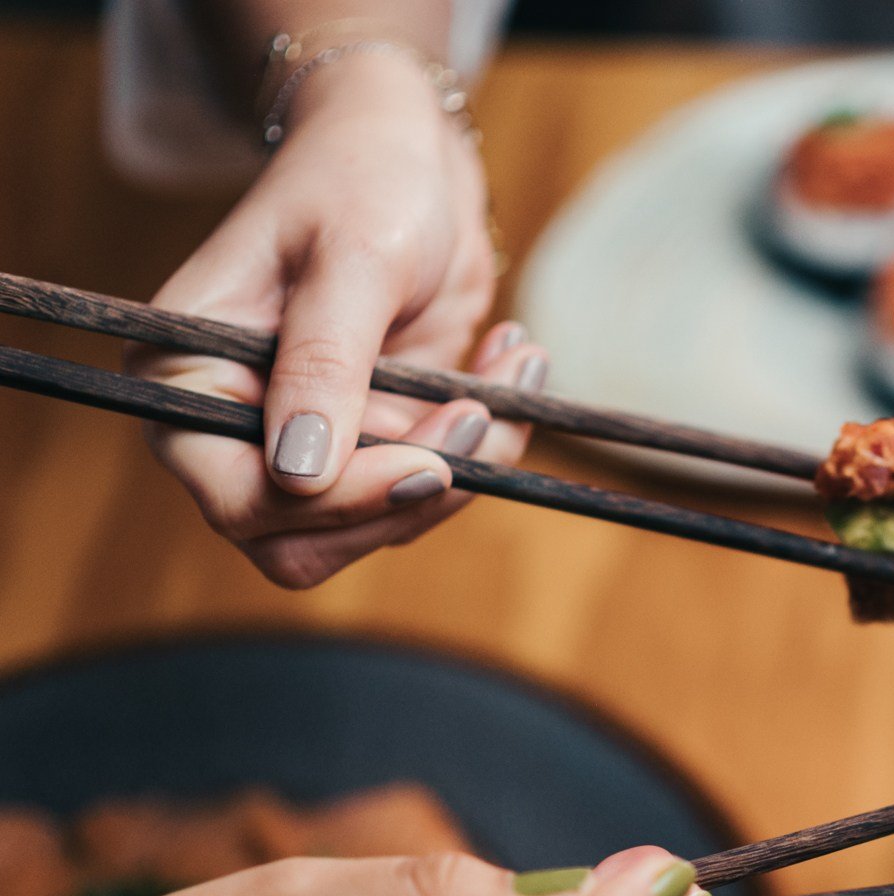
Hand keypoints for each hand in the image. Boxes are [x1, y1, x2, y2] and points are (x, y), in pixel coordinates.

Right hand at [131, 48, 548, 588]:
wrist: (411, 159)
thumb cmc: (363, 180)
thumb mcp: (351, 261)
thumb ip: (324, 364)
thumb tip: (298, 473)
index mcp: (185, 378)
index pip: (240, 500)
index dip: (337, 502)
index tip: (428, 462)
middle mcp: (234, 427)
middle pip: (308, 540)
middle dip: (408, 492)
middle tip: (479, 414)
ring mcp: (311, 441)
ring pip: (384, 523)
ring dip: (468, 463)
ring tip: (510, 365)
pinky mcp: (378, 439)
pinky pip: (434, 485)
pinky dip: (489, 441)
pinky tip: (509, 362)